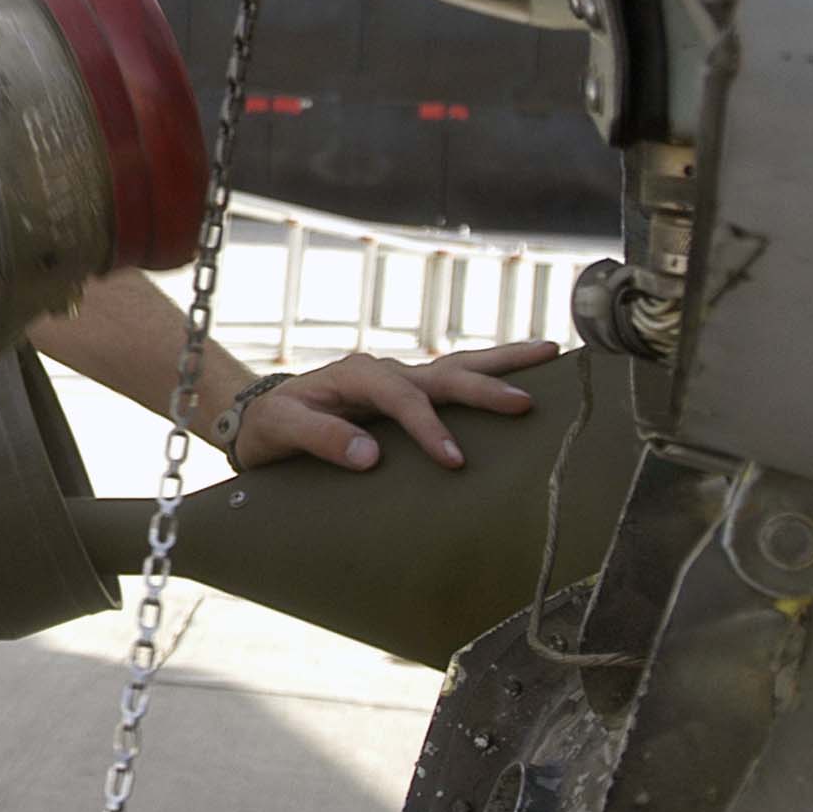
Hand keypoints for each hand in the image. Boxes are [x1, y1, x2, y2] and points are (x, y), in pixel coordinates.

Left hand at [231, 340, 559, 471]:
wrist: (261, 417)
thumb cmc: (271, 426)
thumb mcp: (282, 431)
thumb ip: (321, 439)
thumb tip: (371, 455)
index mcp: (357, 375)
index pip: (402, 398)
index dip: (429, 427)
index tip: (454, 460)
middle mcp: (385, 371)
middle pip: (443, 372)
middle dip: (486, 385)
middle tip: (526, 403)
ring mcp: (400, 380)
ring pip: (459, 365)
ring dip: (503, 362)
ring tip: (552, 351)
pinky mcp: (409, 395)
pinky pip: (454, 382)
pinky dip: (489, 375)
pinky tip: (523, 375)